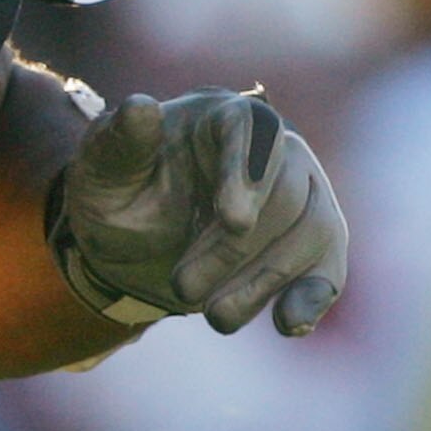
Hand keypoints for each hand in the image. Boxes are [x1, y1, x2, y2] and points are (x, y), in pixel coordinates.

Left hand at [49, 89, 347, 335]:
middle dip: (234, 249)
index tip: (232, 221)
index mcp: (222, 117)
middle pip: (284, 193)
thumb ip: (120, 140)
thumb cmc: (116, 186)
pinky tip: (289, 324)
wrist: (127, 235)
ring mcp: (300, 196)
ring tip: (215, 317)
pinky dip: (312, 296)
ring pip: (313, 231)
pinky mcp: (308, 244)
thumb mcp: (102, 166)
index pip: (253, 130)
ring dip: (265, 280)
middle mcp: (274, 150)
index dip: (246, 175)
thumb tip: (138, 106)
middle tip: (182, 286)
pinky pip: (328, 266)